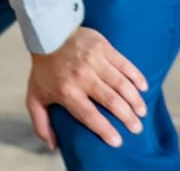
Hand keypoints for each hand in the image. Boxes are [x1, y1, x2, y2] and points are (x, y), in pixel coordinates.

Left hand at [26, 27, 148, 150]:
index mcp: (67, 90)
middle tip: (136, 128)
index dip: (105, 130)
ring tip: (142, 112)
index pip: (90, 115)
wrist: (47, 33)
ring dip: (135, 100)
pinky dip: (137, 77)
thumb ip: (41, 123)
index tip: (117, 141)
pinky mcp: (103, 47)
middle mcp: (82, 76)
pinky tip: (144, 88)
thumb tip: (53, 145)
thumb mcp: (35, 96)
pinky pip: (125, 64)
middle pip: (112, 102)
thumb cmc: (43, 68)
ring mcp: (94, 60)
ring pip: (122, 84)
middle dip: (128, 118)